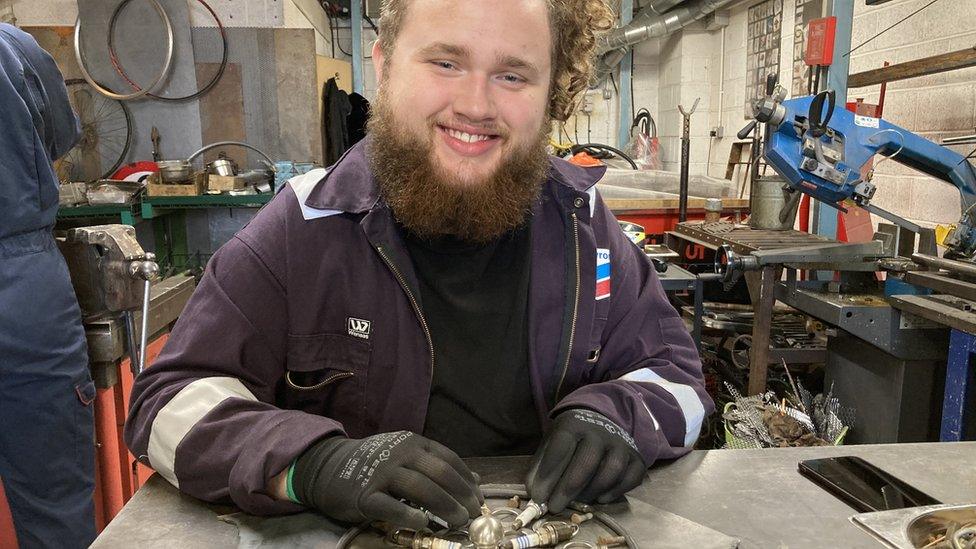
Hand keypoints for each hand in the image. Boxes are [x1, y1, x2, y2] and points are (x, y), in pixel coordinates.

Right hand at [291, 431, 482, 527]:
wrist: (329, 467)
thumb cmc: (376, 465)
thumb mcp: (408, 458)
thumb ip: (439, 465)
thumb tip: (475, 479)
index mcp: (413, 443)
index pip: (448, 459)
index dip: (467, 480)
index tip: (478, 498)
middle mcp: (400, 453)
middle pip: (439, 473)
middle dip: (460, 495)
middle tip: (472, 513)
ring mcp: (382, 473)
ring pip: (420, 488)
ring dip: (444, 506)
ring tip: (458, 521)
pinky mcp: (365, 495)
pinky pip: (390, 506)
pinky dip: (409, 514)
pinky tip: (424, 523)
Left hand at [526, 409, 645, 511]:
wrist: (600, 422)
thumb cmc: (570, 440)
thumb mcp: (550, 445)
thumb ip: (540, 468)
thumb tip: (535, 495)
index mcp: (574, 425)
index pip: (561, 448)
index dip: (549, 474)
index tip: (539, 496)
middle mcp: (600, 432)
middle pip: (587, 461)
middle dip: (568, 488)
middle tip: (555, 507)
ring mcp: (621, 444)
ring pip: (612, 469)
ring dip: (592, 490)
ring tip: (578, 503)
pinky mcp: (637, 457)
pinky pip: (632, 477)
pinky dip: (616, 491)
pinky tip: (600, 499)